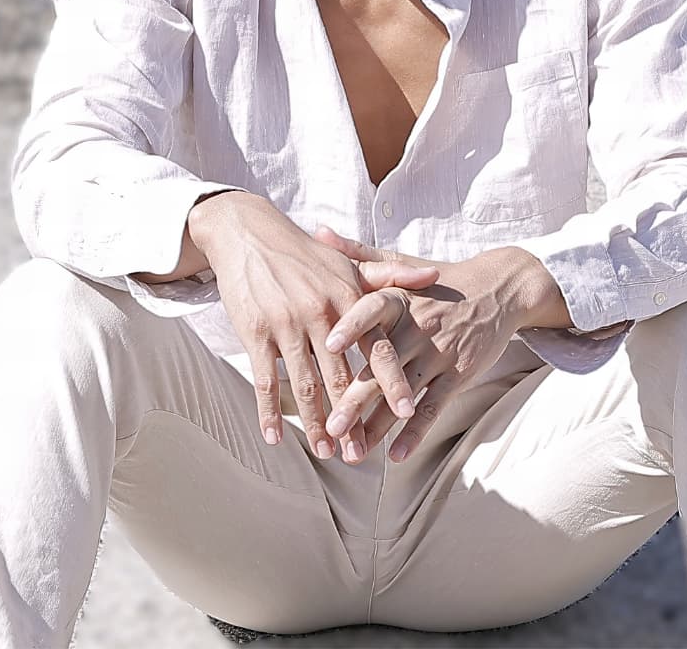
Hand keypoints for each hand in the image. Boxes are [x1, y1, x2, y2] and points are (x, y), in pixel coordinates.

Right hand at [186, 192, 438, 461]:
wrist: (251, 235)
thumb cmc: (307, 255)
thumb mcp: (350, 265)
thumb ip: (393, 276)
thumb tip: (436, 274)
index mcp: (350, 299)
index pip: (377, 347)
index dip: (392, 381)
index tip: (408, 413)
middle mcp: (321, 315)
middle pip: (341, 376)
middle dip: (353, 417)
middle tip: (362, 451)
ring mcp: (287, 325)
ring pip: (305, 384)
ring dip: (315, 422)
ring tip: (326, 452)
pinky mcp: (255, 333)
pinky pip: (265, 379)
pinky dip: (268, 411)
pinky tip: (276, 438)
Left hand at [314, 231, 549, 461]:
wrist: (502, 287)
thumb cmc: (442, 279)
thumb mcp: (403, 262)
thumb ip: (359, 255)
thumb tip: (318, 233)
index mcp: (401, 298)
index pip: (372, 310)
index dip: (350, 327)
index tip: (326, 344)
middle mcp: (420, 326)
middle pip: (381, 366)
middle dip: (353, 400)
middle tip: (328, 427)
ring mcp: (440, 353)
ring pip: (403, 394)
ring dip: (378, 427)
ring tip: (353, 453)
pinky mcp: (459, 373)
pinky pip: (434, 407)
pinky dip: (416, 432)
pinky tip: (397, 455)